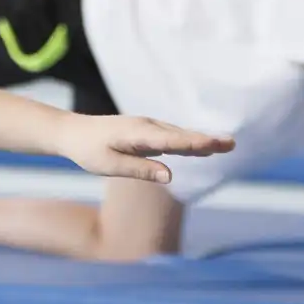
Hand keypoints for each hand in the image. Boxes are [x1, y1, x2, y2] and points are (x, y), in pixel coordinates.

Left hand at [56, 115, 233, 182]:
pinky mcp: (147, 132)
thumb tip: (170, 177)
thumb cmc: (88, 150)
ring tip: (227, 145)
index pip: (171, 141)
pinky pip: (172, 137)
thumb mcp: (109, 165)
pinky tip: (203, 147)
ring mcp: (148, 127)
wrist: (72, 132)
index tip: (213, 145)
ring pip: (179, 135)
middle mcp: (146, 126)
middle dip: (207, 140)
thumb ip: (139, 170)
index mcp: (137, 134)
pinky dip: (189, 141)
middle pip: (181, 135)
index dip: (194, 144)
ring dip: (202, 140)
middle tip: (232, 144)